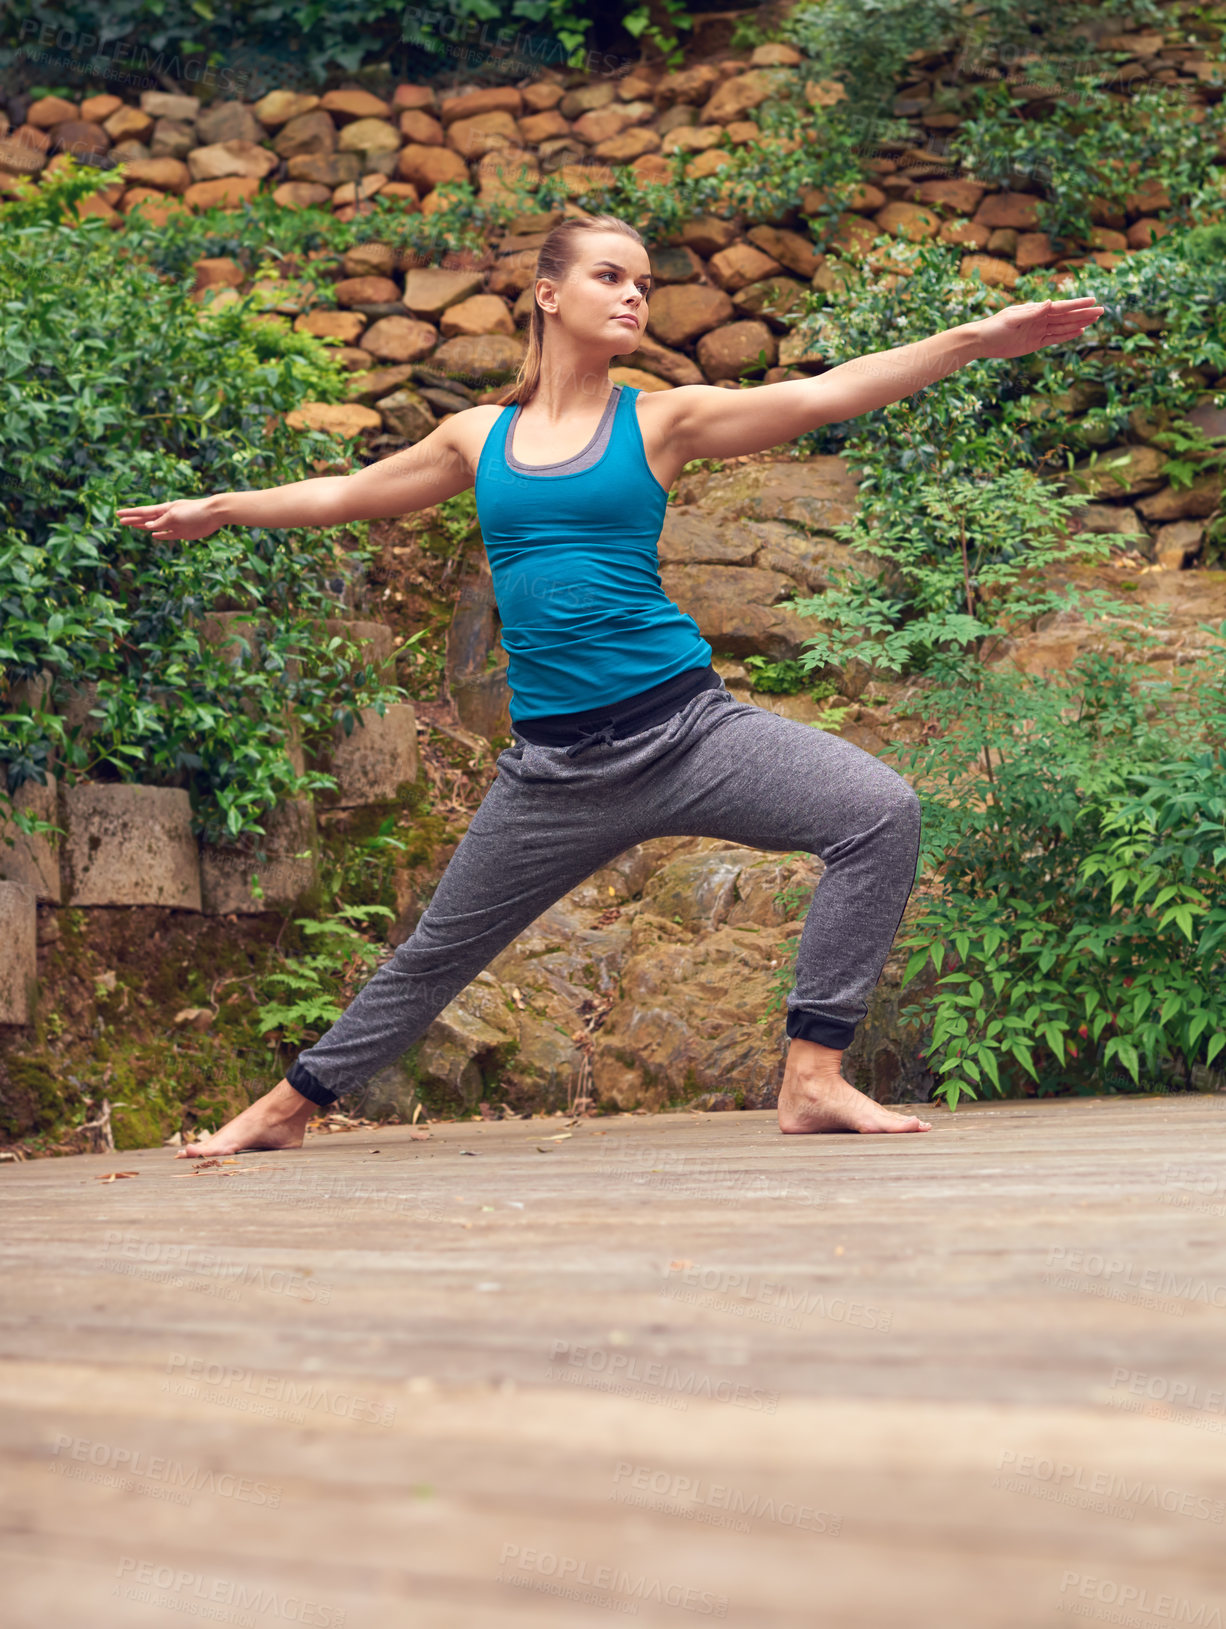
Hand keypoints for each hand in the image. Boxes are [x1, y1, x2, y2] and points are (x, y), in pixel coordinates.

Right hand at [115, 496, 220, 541]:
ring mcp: (174, 525)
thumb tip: (147, 528)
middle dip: (133, 520)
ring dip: (143, 526)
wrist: (213, 514)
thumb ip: (161, 522)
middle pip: (146, 519)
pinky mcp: (182, 533)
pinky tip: (153, 535)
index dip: (130, 514)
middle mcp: (167, 516)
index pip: (142, 512)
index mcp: (163, 509)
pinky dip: (159, 536)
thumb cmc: (194, 511)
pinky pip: (167, 535)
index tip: (118, 514)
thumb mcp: (175, 516)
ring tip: (133, 526)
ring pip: (154, 527)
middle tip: (120, 521)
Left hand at [974, 295, 1104, 359]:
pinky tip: (1079, 332)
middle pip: (1066, 316)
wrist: (981, 341)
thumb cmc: (994, 327)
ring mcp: (1038, 331)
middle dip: (1083, 313)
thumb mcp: (1013, 319)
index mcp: (1036, 310)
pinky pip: (1054, 339)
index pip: (1061, 307)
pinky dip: (1067, 336)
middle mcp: (1040, 319)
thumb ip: (1032, 312)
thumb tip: (1049, 302)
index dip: (1077, 305)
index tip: (1092, 301)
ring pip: (1063, 327)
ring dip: (1079, 323)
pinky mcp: (1034, 343)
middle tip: (1101, 310)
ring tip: (1094, 319)